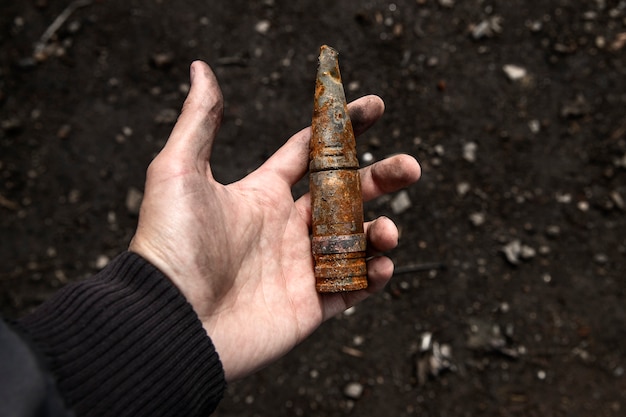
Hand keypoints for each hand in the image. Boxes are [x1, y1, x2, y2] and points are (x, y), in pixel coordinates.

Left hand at [129, 61, 420, 380]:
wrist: (170, 322)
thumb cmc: (171, 245)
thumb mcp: (179, 172)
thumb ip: (199, 121)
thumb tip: (201, 69)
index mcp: (263, 195)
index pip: (313, 154)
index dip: (345, 129)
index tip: (375, 106)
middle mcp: (286, 229)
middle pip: (347, 195)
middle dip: (383, 178)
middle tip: (411, 168)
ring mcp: (300, 268)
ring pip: (357, 242)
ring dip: (382, 232)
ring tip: (387, 230)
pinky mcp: (309, 307)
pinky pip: (353, 288)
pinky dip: (374, 276)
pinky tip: (381, 264)